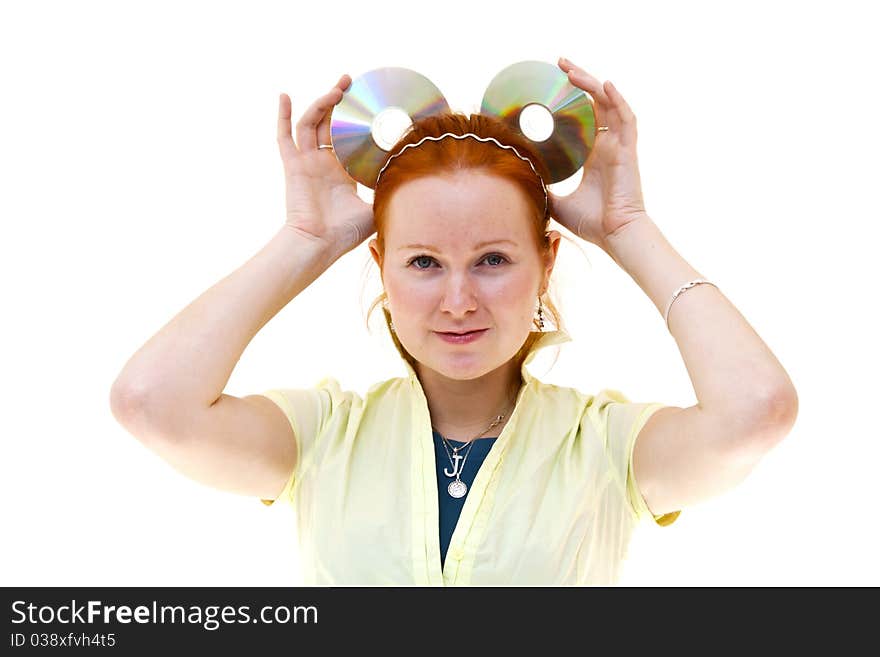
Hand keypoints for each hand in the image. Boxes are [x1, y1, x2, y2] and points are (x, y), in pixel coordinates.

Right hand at [277, 75, 374, 252]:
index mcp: (342, 172)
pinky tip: (285, 97)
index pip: (348, 138)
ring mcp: (307, 163)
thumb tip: (414, 186)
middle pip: (329, 123)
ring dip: (322, 103)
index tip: (369, 104)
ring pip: (312, 123)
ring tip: (337, 89)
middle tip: (351, 82)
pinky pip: (285, 137)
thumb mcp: (375, 208)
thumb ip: (387, 194)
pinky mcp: (294, 165)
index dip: (356, 121)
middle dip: (340, 101)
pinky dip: (283, 116)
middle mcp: (323, 164)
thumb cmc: (345, 233)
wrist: (320, 243)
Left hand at [548, 57, 648, 253]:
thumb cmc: (592, 222)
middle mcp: (607, 146)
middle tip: (559, 65)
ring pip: (608, 105)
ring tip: (571, 70)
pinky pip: (626, 119)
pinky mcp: (627, 150)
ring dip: (592, 84)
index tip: (553, 85)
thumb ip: (544, 190)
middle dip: (579, 81)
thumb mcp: (558, 203)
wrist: (615, 235)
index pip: (584, 118)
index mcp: (593, 155)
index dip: (571, 99)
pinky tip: (606, 84)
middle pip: (595, 104)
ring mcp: (619, 146)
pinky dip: (618, 100)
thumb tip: (522, 184)